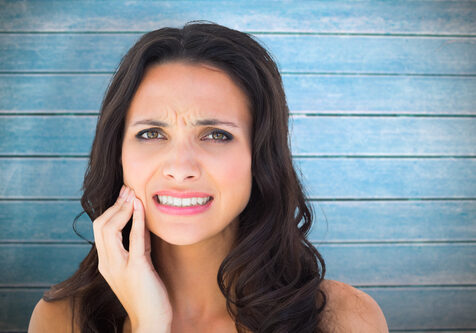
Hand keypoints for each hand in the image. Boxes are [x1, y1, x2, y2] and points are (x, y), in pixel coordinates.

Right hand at [93, 185, 171, 331]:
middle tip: (128, 189)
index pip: (101, 229)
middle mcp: (108, 263)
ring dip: (122, 208)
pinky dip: (136, 220)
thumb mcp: (140, 264)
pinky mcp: (136, 269)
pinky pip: (133, 239)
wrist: (151, 321)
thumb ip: (137, 244)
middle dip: (115, 204)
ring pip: (109, 229)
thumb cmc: (147, 294)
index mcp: (107, 262)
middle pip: (100, 226)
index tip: (125, 195)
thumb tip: (141, 221)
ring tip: (133, 194)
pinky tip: (141, 207)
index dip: (112, 209)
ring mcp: (119, 267)